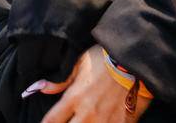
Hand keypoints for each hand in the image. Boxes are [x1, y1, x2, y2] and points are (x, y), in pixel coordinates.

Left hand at [30, 45, 147, 122]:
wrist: (135, 59)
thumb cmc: (106, 58)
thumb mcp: (80, 63)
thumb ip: (60, 80)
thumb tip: (40, 87)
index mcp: (75, 98)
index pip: (52, 120)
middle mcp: (88, 113)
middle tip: (68, 121)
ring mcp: (105, 121)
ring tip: (84, 121)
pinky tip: (101, 121)